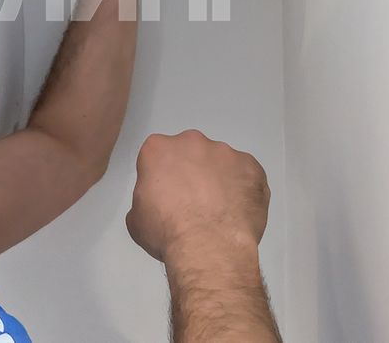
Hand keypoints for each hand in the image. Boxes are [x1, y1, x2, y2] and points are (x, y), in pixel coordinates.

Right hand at [126, 130, 269, 280]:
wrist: (208, 246)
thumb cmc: (167, 232)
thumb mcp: (136, 219)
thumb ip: (145, 200)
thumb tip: (157, 205)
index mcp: (158, 149)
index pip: (158, 157)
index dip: (163, 178)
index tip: (167, 197)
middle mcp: (192, 142)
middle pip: (191, 153)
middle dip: (192, 173)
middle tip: (193, 203)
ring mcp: (225, 153)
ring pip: (220, 163)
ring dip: (219, 180)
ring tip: (219, 212)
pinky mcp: (252, 167)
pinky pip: (246, 174)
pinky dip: (243, 189)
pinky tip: (237, 211)